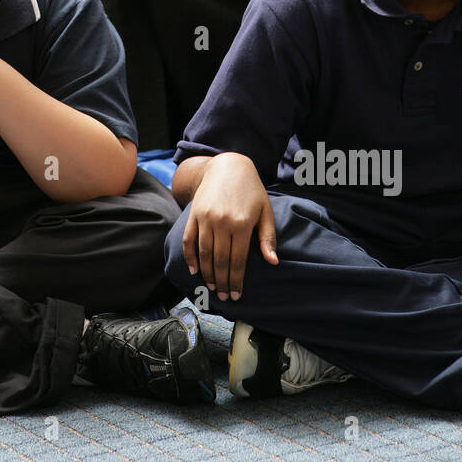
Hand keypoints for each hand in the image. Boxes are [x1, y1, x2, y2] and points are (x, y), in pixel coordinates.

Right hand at [181, 152, 277, 299]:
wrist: (227, 165)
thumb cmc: (251, 190)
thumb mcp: (265, 211)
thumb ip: (267, 237)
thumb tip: (273, 262)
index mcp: (241, 224)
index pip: (237, 260)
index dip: (236, 280)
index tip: (236, 295)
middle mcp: (221, 222)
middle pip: (220, 260)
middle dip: (222, 282)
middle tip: (224, 297)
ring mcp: (205, 218)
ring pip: (203, 253)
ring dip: (207, 273)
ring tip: (212, 287)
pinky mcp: (193, 214)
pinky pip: (189, 240)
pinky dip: (189, 257)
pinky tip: (194, 270)